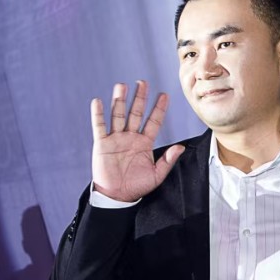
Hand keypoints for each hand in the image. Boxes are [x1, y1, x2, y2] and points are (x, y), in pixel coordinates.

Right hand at [90, 80, 183, 200]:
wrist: (117, 196)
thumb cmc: (137, 187)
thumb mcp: (157, 175)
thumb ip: (168, 160)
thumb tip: (180, 147)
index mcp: (144, 143)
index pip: (153, 121)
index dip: (158, 108)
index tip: (164, 95)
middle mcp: (130, 137)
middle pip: (135, 113)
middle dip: (139, 98)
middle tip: (143, 83)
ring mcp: (116, 139)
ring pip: (118, 115)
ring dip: (120, 100)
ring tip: (122, 86)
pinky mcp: (102, 144)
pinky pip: (99, 126)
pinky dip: (98, 114)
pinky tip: (98, 102)